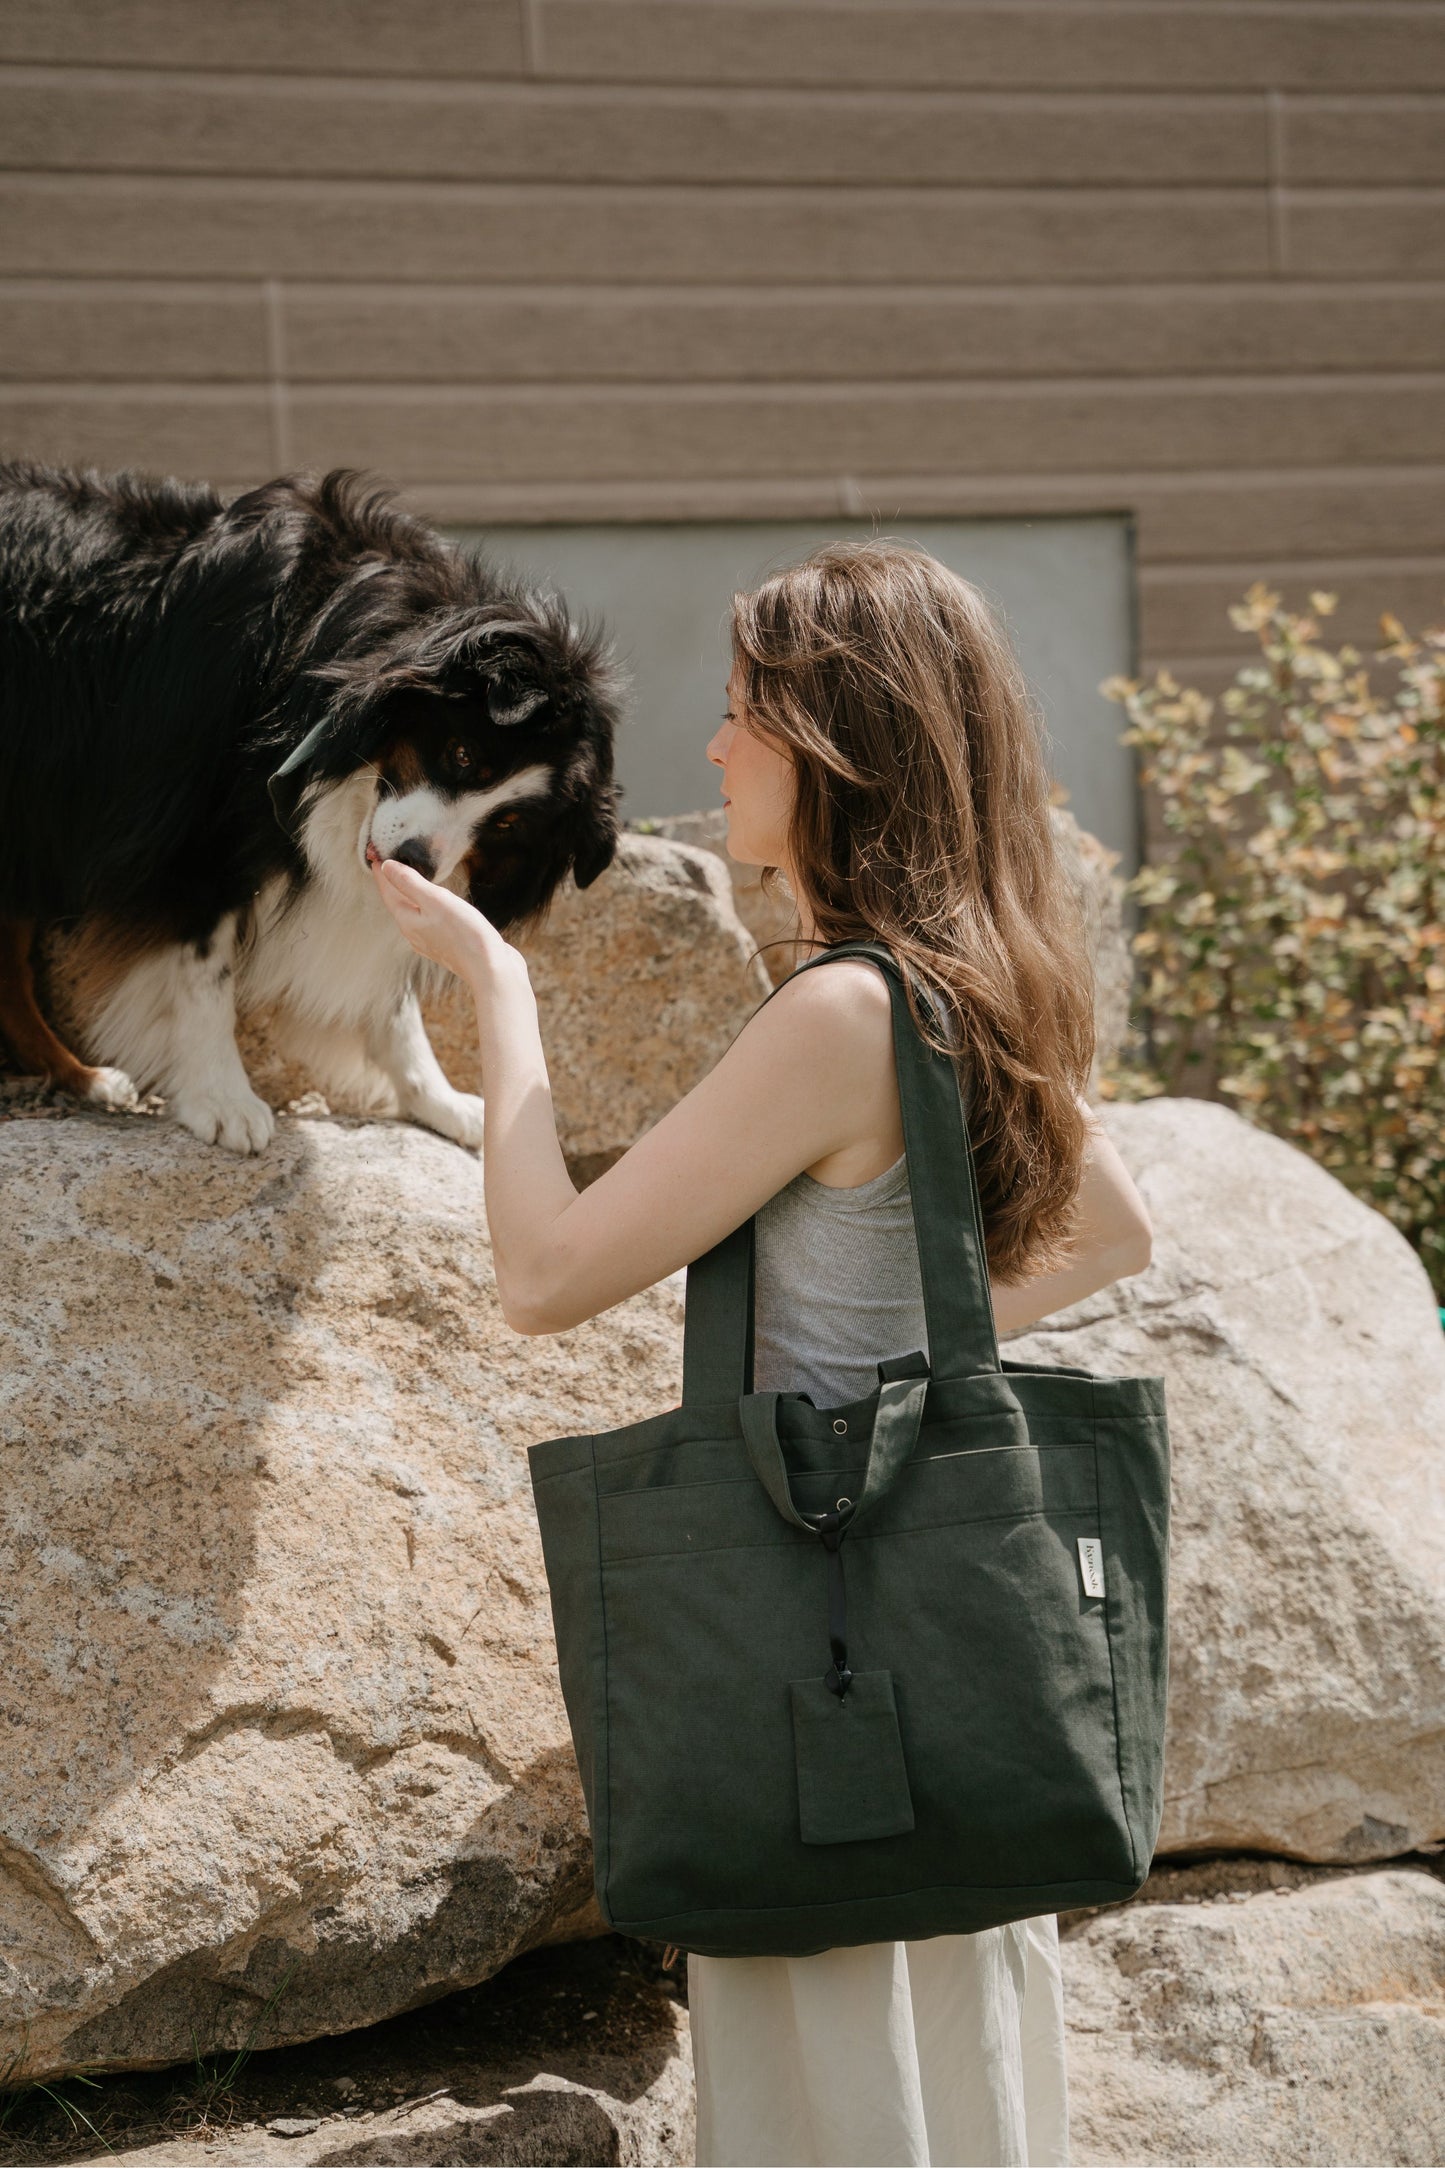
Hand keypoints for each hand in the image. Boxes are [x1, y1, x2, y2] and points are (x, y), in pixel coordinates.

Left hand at [370, 856, 509, 984]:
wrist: (490, 969)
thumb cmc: (465, 933)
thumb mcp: (435, 900)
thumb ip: (410, 883)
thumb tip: (386, 867)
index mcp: (407, 921)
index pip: (388, 891)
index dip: (381, 872)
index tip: (374, 853)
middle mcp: (414, 933)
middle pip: (398, 902)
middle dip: (392, 882)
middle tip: (388, 861)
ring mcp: (430, 941)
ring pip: (413, 912)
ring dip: (409, 894)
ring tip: (409, 879)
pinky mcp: (447, 944)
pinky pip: (428, 920)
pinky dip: (426, 906)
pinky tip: (435, 904)